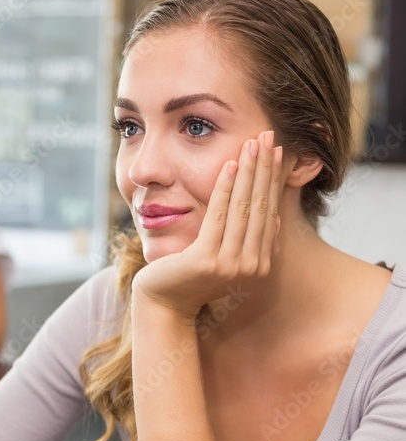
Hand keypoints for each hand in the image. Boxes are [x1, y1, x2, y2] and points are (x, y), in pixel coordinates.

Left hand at [133, 130, 283, 320]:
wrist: (164, 303)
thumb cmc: (191, 278)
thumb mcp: (227, 258)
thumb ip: (249, 241)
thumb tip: (275, 218)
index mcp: (259, 265)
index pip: (269, 212)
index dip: (273, 179)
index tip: (277, 151)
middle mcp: (251, 267)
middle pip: (261, 206)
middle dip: (265, 168)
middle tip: (269, 136)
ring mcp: (230, 265)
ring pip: (244, 208)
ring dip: (249, 171)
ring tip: (253, 142)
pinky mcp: (207, 260)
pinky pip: (218, 216)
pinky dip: (225, 188)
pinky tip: (230, 165)